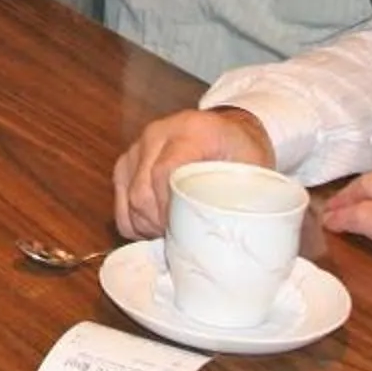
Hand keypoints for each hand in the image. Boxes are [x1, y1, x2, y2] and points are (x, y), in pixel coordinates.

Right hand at [111, 108, 273, 238]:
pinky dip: (134, 221)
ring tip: (171, 234)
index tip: (182, 232)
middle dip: (157, 224)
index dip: (168, 208)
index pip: (164, 171)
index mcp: (191, 131)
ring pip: (127, 198)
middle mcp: (158, 133)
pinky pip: (120, 201)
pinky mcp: (127, 162)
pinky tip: (156, 227)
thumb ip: (239, 196)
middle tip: (179, 240)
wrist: (230, 130)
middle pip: (141, 189)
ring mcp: (138, 146)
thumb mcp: (252, 169)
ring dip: (146, 225)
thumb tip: (228, 238)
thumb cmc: (242, 152)